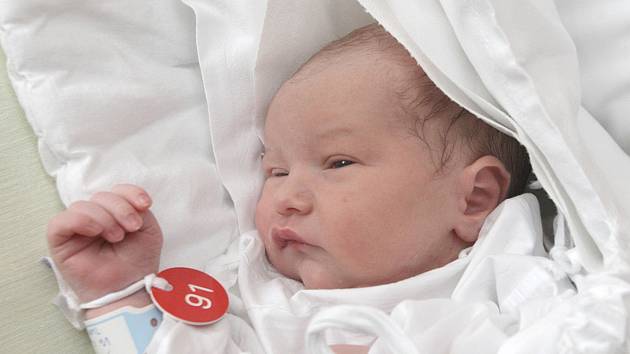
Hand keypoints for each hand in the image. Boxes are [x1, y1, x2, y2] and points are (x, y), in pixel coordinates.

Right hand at [47, 184, 162, 302]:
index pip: (116, 191)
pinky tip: (95, 231)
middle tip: (132, 228)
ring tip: (117, 237)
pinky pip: (60, 222)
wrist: (128, 288)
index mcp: (113, 214)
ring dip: (104, 217)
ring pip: (81, 205)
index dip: (130, 192)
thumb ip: (138, 209)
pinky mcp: (60, 242)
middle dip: (120, 208)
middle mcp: (93, 218)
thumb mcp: (148, 230)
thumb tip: (126, 197)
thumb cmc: (137, 261)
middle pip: (100, 196)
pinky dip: (80, 220)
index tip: (145, 204)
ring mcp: (76, 229)